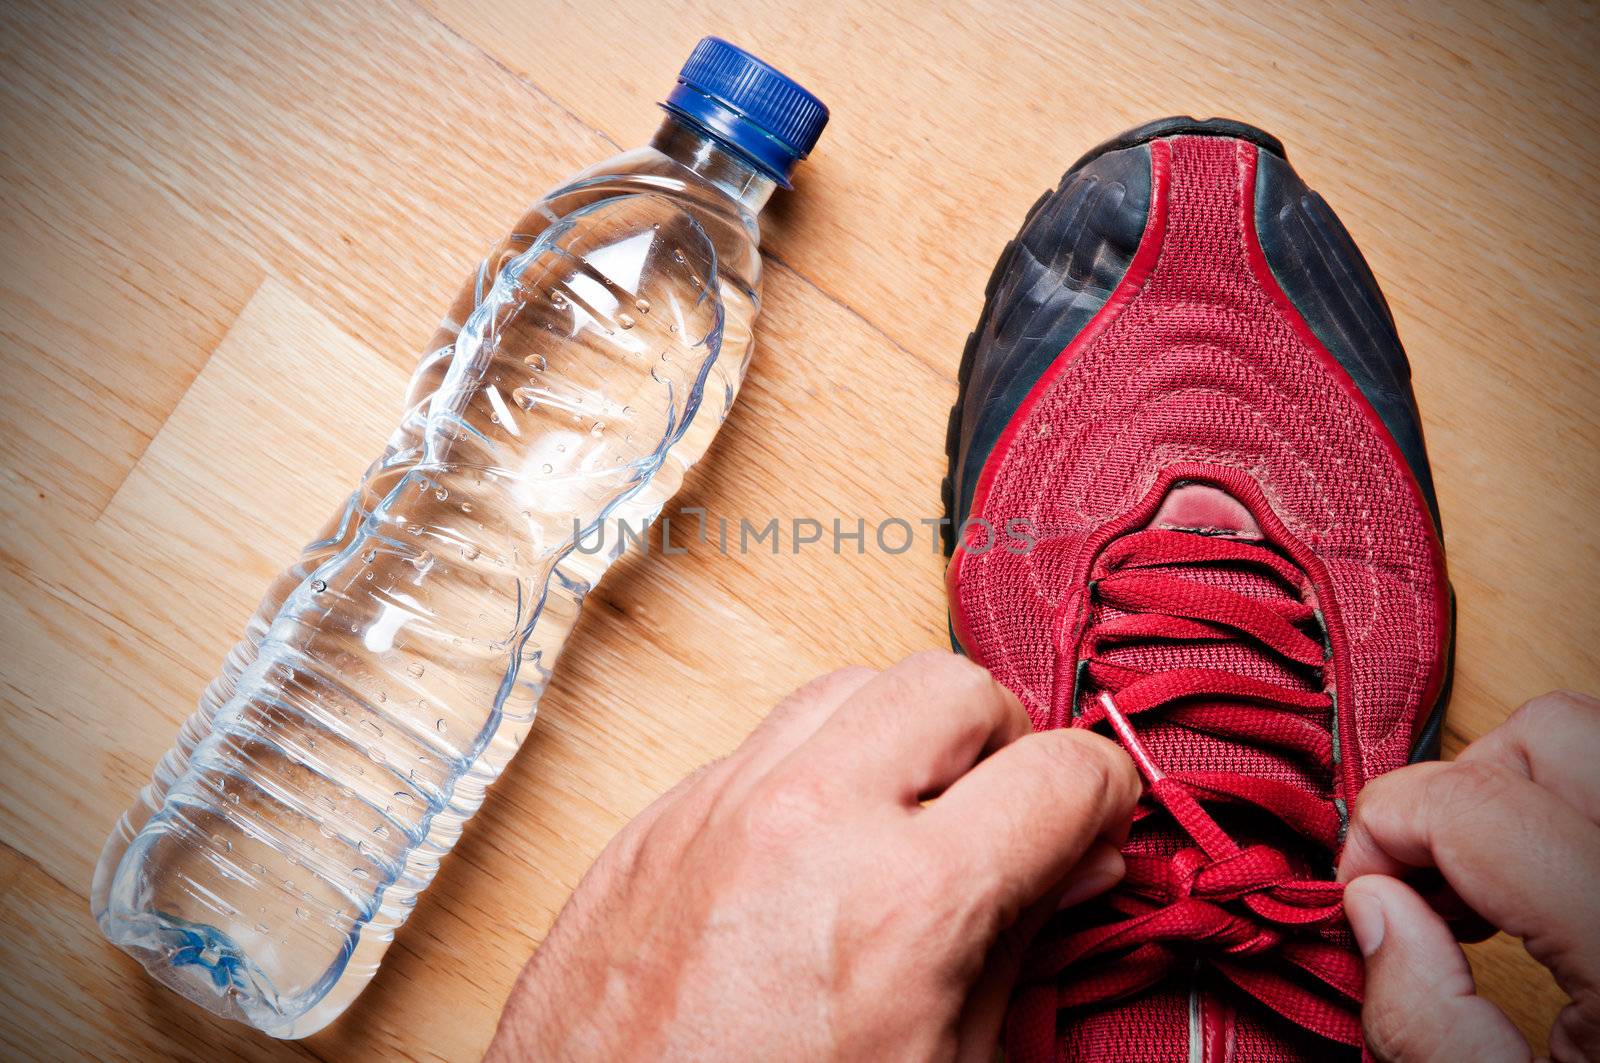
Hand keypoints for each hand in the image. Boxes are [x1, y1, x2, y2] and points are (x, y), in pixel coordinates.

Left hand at [486, 651, 1138, 1060]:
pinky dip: (816, 765)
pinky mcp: (660, 819)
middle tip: (1000, 814)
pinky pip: (765, 736)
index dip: (1103, 797)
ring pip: (854, 686)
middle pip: (954, 686)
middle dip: (1003, 740)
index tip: (1092, 823)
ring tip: (909, 816)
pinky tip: (821, 842)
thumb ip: (1021, 947)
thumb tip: (1078, 861)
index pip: (1060, 772)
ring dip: (903, 733)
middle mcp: (811, 824)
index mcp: (905, 903)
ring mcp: (722, 807)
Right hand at [1338, 690, 1599, 1061]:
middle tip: (1424, 884)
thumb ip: (1428, 1023)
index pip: (1477, 808)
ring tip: (1486, 892)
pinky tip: (1545, 901)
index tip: (1361, 888)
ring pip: (1595, 744)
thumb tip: (1372, 905)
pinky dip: (1564, 821)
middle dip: (1456, 793)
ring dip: (1513, 797)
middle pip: (1549, 738)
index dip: (1385, 830)